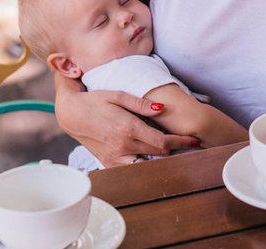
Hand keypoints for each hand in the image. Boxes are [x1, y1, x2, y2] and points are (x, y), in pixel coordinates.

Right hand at [54, 76, 196, 165]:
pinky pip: (131, 170)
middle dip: (176, 151)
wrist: (71, 114)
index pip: (162, 142)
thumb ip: (140, 103)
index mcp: (128, 128)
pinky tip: (153, 160)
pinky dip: (144, 167)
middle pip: (158, 155)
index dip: (181, 142)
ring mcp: (115, 157)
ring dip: (161, 162)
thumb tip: (162, 108)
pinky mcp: (108, 162)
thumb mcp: (117, 95)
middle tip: (189, 146)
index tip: (194, 141)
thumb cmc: (95, 101)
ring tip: (175, 155)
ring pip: (146, 167)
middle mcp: (122, 146)